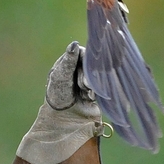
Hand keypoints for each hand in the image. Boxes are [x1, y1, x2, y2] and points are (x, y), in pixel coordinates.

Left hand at [16, 42, 103, 163]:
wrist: (62, 120)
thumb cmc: (57, 96)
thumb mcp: (60, 77)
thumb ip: (68, 61)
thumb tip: (74, 43)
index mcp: (70, 61)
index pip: (85, 53)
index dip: (86, 63)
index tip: (83, 77)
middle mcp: (81, 68)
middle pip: (94, 64)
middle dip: (90, 76)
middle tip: (84, 87)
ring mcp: (91, 79)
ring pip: (101, 74)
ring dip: (94, 84)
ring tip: (86, 95)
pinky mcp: (99, 90)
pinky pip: (106, 85)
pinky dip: (99, 92)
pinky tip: (91, 98)